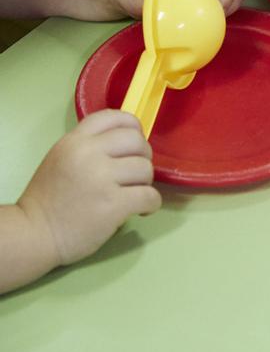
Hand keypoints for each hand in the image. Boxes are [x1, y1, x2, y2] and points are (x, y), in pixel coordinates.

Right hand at [17, 110, 160, 266]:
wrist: (35, 234)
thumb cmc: (49, 199)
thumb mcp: (61, 159)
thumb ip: (89, 148)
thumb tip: (127, 146)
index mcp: (74, 141)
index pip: (114, 117)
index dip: (132, 127)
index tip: (133, 144)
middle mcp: (88, 154)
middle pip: (137, 141)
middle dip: (143, 158)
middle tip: (134, 175)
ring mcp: (102, 178)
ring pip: (146, 169)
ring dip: (145, 183)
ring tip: (132, 194)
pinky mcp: (114, 203)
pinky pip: (151, 196)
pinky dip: (151, 204)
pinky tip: (140, 210)